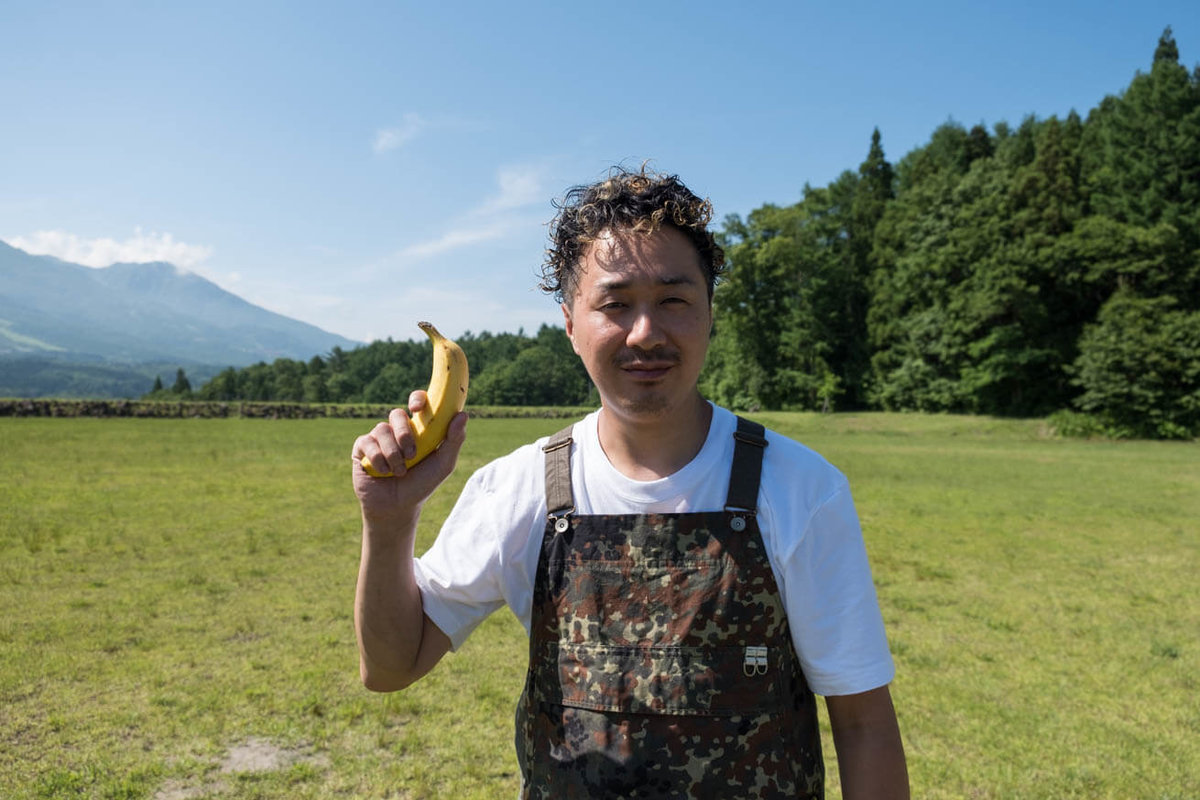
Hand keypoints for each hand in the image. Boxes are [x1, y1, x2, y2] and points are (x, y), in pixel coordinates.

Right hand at [351, 390, 467, 524]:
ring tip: (399, 471)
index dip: (416, 399)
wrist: (398, 507)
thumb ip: (454, 440)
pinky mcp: (362, 448)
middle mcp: (397, 429)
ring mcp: (378, 438)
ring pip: (382, 429)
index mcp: (418, 428)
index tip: (416, 409)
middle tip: (412, 454)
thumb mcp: (444, 464)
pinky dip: (378, 460)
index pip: (417, 402)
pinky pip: (367, 443)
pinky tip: (383, 472)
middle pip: (396, 414)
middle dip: (404, 434)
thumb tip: (463, 415)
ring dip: (393, 453)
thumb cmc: (422, 483)